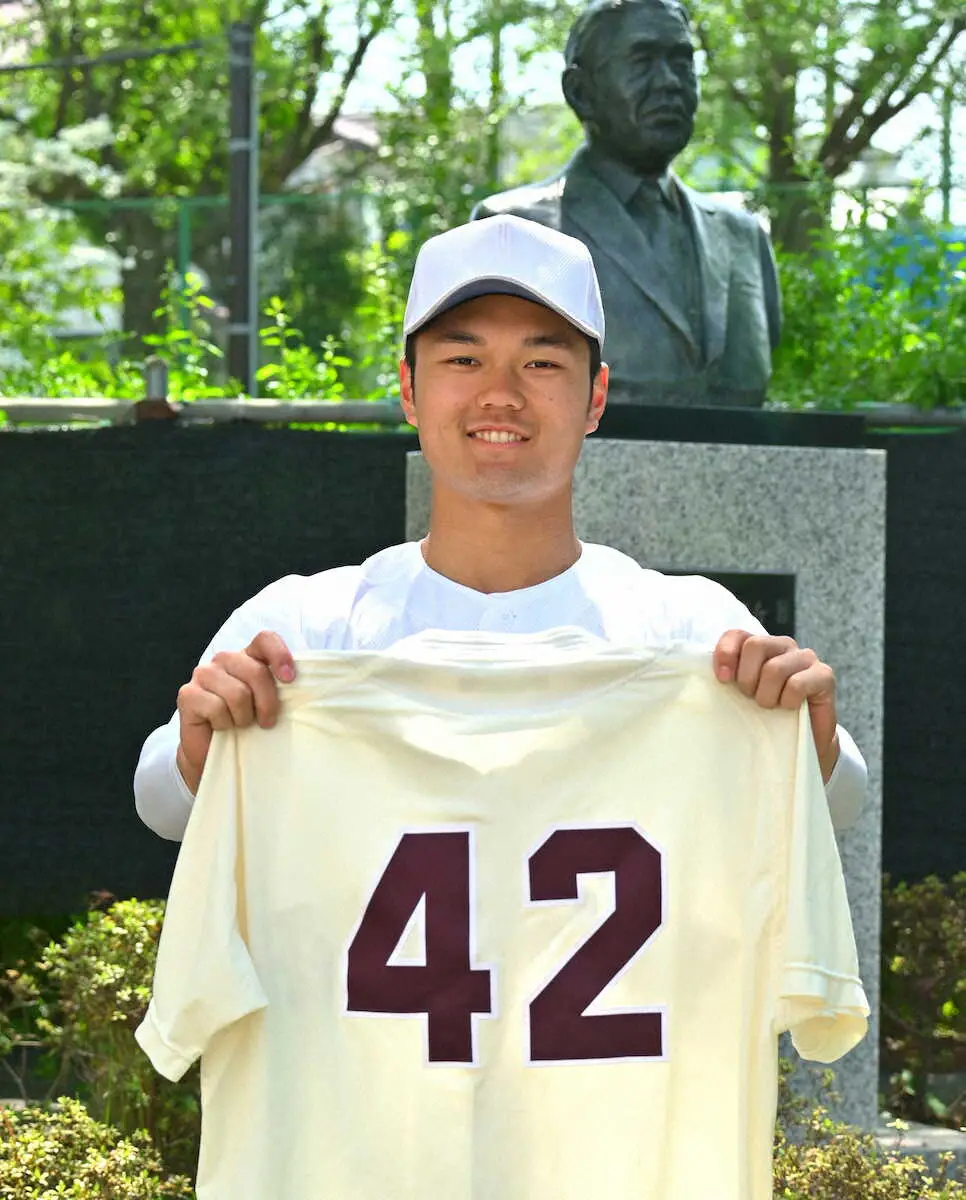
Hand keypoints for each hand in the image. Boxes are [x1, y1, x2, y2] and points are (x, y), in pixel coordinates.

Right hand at [176, 631, 295, 794]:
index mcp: (248, 657)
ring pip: (238, 693)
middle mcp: (225, 660)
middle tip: (267, 722)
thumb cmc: (249, 728)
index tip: (290, 679)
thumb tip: (312, 687)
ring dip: (243, 717)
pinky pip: (216, 707)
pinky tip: (221, 728)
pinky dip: (224, 724)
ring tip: (240, 724)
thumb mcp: (271, 706)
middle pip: (255, 671)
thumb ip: (284, 690)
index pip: (265, 639)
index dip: (279, 655)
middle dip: (267, 702)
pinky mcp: (187, 693)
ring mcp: (203, 674)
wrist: (215, 755)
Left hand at [712, 631, 840, 783]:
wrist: (801, 743)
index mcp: (758, 647)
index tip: (722, 679)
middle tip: (751, 698)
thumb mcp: (739, 698)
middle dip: (747, 678)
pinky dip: (788, 701)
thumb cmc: (766, 718)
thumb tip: (700, 680)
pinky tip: (789, 709)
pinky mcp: (824, 675)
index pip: (736, 634)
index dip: (726, 653)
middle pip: (755, 645)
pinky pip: (798, 683)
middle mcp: (782, 646)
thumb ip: (725, 681)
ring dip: (767, 695)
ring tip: (770, 706)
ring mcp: (805, 658)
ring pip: (774, 667)